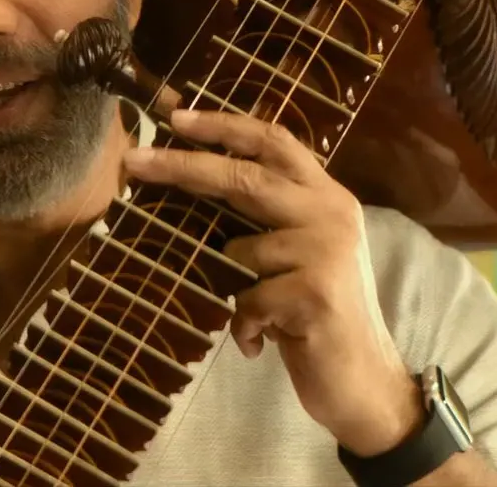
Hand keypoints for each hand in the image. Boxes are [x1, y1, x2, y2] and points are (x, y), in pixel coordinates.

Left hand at [121, 109, 423, 455]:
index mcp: (327, 197)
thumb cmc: (316, 317)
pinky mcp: (316, 292)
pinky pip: (247, 298)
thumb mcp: (299, 254)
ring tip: (259, 313)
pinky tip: (263, 342)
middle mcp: (333, 213)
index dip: (225, 125)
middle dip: (183, 166)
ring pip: (239, 249)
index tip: (176, 116)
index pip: (275, 141)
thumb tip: (195, 182)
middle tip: (132, 161)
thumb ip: (267, 217)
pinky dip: (244, 325)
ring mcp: (328, 251)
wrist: (364, 380)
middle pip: (245, 177)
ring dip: (233, 285)